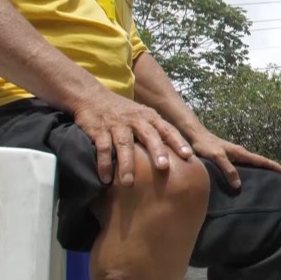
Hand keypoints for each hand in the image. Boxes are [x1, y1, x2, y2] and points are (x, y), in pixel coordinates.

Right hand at [71, 89, 193, 186]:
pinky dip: (104, 164)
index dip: (178, 142)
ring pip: (124, 145)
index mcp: (149, 117)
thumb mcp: (143, 115)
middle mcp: (135, 120)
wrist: (92, 97)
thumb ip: (157, 131)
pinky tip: (105, 179)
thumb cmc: (124, 112)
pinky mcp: (99, 130)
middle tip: (163, 167)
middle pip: (149, 136)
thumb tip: (176, 155)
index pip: (167, 129)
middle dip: (157, 151)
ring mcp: (117, 125)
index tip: (188, 155)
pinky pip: (102, 149)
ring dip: (127, 164)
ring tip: (129, 183)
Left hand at [186, 127, 280, 189]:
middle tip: (278, 178)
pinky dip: (247, 171)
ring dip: (258, 170)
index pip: (260, 160)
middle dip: (268, 168)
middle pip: (257, 162)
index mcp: (240, 152)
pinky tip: (243, 179)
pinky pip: (241, 166)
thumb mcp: (217, 158)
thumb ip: (228, 169)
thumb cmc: (205, 145)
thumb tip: (238, 185)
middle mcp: (239, 153)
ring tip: (264, 179)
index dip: (271, 165)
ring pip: (249, 164)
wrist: (194, 135)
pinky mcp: (226, 157)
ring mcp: (233, 155)